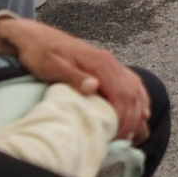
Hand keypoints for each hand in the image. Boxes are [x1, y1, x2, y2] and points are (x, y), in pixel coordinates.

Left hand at [0, 15, 149, 142]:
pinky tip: (142, 111)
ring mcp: (111, 63)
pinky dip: (139, 98)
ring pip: (135, 88)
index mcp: (100, 63)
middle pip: (131, 94)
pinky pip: (132, 83)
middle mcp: (110, 62)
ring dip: (137, 111)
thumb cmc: (40, 53)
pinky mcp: (108, 66)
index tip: (116, 135)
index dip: (122, 117)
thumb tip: (93, 87)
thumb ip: (73, 77)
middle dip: (131, 118)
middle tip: (123, 139)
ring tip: (133, 132)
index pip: (121, 94)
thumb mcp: (51, 66)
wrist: (35, 37)